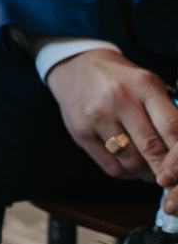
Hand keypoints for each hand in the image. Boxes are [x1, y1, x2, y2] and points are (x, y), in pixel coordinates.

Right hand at [47, 48, 177, 185]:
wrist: (75, 66)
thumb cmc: (121, 79)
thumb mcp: (148, 83)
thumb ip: (168, 111)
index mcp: (143, 84)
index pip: (172, 126)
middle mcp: (118, 99)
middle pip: (152, 148)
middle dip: (167, 169)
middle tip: (172, 177)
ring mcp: (96, 117)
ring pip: (132, 162)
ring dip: (147, 173)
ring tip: (152, 170)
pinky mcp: (81, 133)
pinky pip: (112, 167)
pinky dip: (128, 173)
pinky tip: (131, 165)